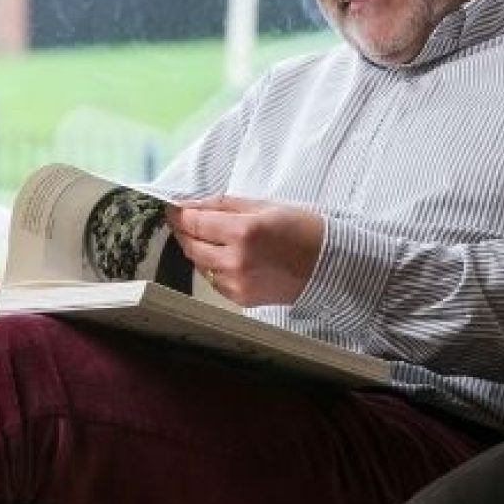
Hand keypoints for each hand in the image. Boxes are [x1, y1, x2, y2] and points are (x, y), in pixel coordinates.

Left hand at [167, 196, 323, 305]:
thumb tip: (191, 205)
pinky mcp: (241, 298)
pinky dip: (213, 266)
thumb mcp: (264, 206)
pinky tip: (226, 255)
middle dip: (185, 230)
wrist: (329, 266)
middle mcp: (236, 260)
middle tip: (186, 220)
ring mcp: (237, 283)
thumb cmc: (302, 229)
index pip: (195, 222)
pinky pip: (214, 280)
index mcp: (243, 232)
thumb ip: (223, 205)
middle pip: (191, 245)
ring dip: (198, 248)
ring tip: (209, 236)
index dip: (180, 213)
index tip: (174, 208)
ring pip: (199, 264)